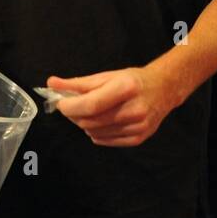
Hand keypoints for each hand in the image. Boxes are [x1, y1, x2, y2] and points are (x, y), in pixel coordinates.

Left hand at [48, 67, 182, 146]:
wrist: (164, 89)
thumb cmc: (134, 80)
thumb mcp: (107, 76)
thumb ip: (78, 83)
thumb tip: (52, 83)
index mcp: (126, 88)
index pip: (89, 105)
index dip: (69, 106)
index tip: (61, 102)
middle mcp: (134, 109)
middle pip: (89, 121)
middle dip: (74, 115)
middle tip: (74, 106)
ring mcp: (137, 126)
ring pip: (94, 133)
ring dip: (85, 124)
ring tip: (92, 112)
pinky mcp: (138, 138)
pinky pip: (104, 140)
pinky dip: (97, 132)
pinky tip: (103, 121)